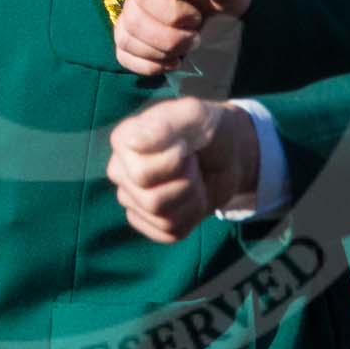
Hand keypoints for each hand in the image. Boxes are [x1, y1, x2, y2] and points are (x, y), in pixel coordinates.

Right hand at [106, 97, 258, 241]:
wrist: (229, 152)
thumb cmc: (208, 128)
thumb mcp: (194, 115)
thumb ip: (165, 124)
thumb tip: (131, 142)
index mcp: (123, 141)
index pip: (142, 174)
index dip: (174, 164)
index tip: (185, 145)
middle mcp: (120, 170)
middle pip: (151, 201)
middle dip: (186, 184)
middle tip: (193, 164)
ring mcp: (131, 198)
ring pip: (162, 219)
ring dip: (192, 200)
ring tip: (195, 179)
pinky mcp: (147, 220)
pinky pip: (168, 233)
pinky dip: (191, 218)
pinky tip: (192, 197)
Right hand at [112, 0, 251, 75]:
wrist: (224, 4)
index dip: (170, 12)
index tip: (196, 18)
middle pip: (134, 19)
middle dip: (168, 38)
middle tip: (196, 39)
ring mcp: (132, 12)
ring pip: (125, 39)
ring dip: (158, 53)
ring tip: (185, 51)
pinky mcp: (132, 35)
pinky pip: (123, 54)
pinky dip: (146, 65)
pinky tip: (171, 63)